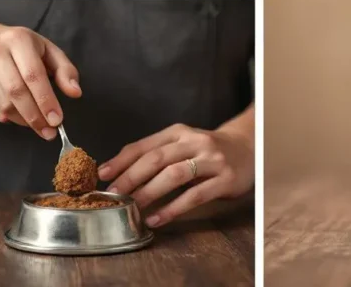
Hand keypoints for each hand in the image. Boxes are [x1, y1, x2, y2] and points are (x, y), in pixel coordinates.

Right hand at [0, 26, 80, 138]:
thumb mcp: (49, 51)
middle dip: (35, 116)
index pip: (33, 75)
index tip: (57, 119)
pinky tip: (23, 118)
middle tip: (50, 131)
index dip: (46, 99)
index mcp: (18, 40)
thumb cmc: (25, 49)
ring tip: (41, 127)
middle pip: (16, 91)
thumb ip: (65, 70)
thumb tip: (75, 92)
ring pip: (3, 103)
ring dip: (24, 120)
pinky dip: (11, 119)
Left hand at [98, 123, 253, 227]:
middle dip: (131, 178)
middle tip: (114, 195)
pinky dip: (173, 208)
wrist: (248, 148)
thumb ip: (155, 153)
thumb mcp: (182, 144)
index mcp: (179, 132)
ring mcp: (212, 160)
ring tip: (133, 207)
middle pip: (157, 159)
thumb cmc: (207, 150)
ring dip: (150, 192)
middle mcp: (195, 142)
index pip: (145, 145)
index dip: (121, 160)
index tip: (102, 175)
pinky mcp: (225, 179)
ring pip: (175, 175)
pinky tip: (157, 218)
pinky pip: (195, 195)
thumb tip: (115, 171)